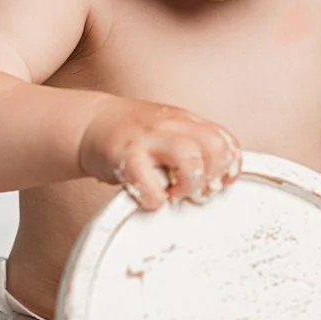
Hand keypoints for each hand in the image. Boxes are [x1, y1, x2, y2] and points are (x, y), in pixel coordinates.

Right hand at [78, 99, 242, 210]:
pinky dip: (155, 197)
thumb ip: (194, 145)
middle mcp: (170, 126)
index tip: (222, 182)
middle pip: (214, 145)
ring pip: (188, 157)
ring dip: (189, 184)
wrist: (90, 123)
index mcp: (185, 121)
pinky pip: (148, 182)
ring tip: (176, 194)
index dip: (230, 165)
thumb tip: (221, 176)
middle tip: (198, 191)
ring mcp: (148, 139)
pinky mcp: (125, 156)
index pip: (225, 139)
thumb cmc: (133, 135)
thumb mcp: (170, 131)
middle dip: (213, 175)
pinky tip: (151, 198)